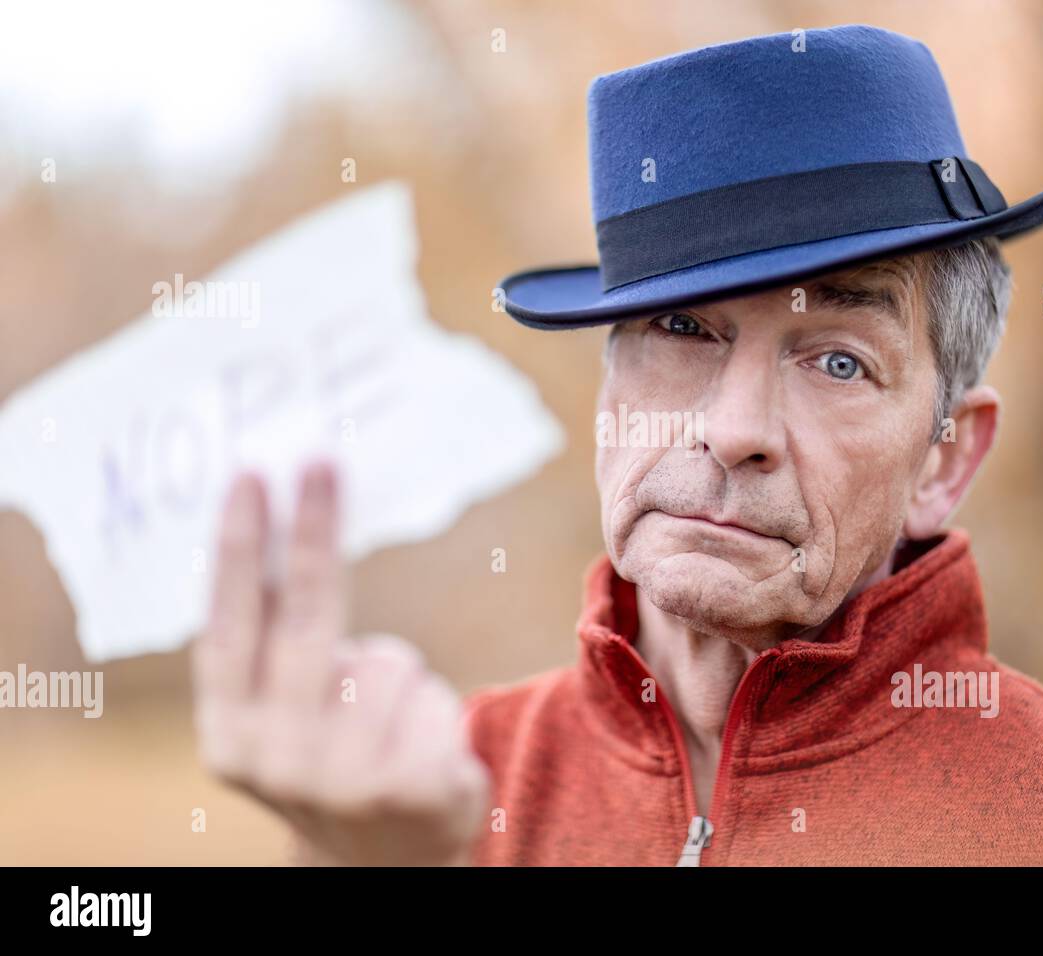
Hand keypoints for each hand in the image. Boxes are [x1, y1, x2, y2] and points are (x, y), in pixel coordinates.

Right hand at [191, 462, 489, 864]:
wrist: (382, 864)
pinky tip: (421, 755)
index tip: (253, 473)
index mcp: (228, 733)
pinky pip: (435, 699)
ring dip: (396, 679)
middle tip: (320, 458)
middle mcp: (274, 758)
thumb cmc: (330, 761)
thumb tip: (294, 518)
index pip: (230, 624)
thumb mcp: (278, 719)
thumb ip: (274, 648)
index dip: (241, 547)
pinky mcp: (413, 788)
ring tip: (383, 729)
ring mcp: (343, 780)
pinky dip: (433, 712)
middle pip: (303, 619)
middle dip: (313, 531)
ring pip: (388, 661)